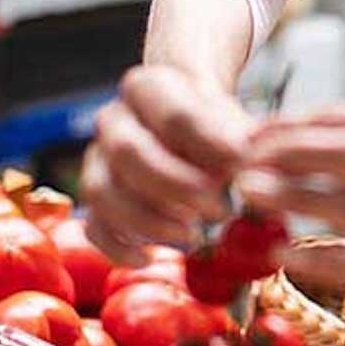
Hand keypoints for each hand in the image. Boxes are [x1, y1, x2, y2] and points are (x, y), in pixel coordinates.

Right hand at [81, 63, 254, 257]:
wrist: (184, 125)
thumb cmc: (212, 125)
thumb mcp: (231, 121)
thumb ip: (241, 140)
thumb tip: (251, 164)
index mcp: (147, 87)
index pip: (173, 115)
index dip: (208, 141)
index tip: (240, 161)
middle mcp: (113, 119)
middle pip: (129, 152)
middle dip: (176, 185)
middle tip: (219, 209)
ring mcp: (97, 158)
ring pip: (103, 191)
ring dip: (148, 220)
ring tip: (194, 236)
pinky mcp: (95, 197)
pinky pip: (93, 224)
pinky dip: (118, 247)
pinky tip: (149, 258)